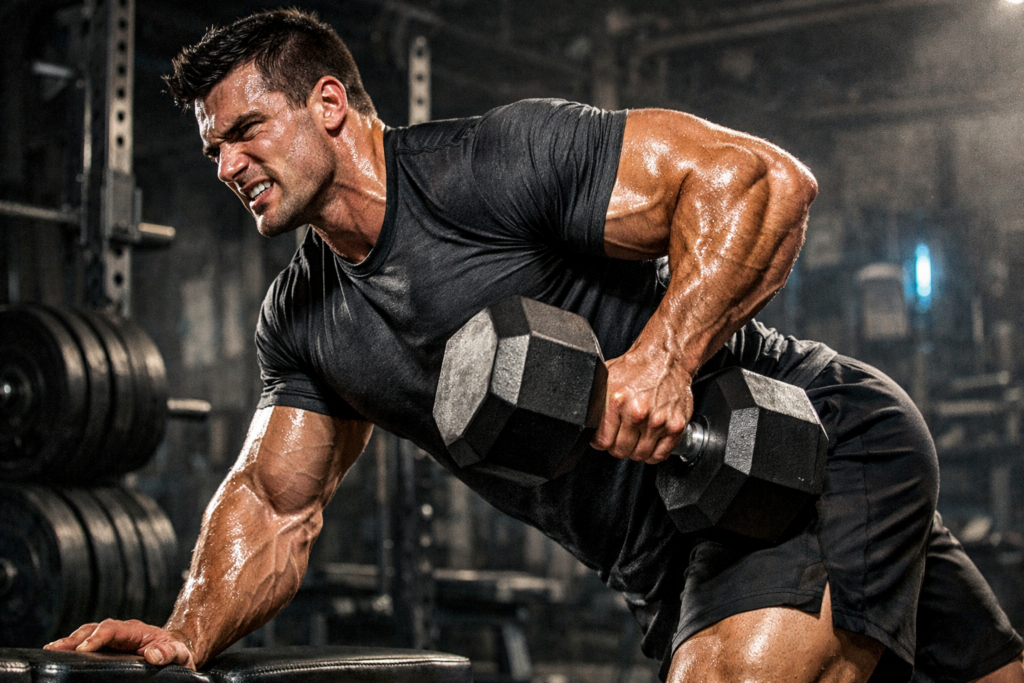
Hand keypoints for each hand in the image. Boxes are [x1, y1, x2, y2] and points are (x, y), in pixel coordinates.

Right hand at [44, 620, 196, 669]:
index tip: (85, 649)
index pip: (112, 628)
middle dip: (75, 637)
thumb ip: (169, 653)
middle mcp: (122, 631)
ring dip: (69, 641)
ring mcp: (113, 639)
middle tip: (56, 648)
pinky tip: (60, 654)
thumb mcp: (179, 654)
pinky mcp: (108, 648)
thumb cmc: (177, 653)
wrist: (176, 653)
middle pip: (94, 628)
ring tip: (51, 650)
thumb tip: (153, 655)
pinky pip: (88, 644)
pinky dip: (73, 647)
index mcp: (137, 630)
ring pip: (87, 634)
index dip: (97, 637)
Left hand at [590, 347, 693, 463]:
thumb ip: (595, 400)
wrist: (665, 358)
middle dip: (618, 447)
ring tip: (635, 439)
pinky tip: (649, 444)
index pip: (603, 441)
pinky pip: (660, 455)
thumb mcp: (606, 377)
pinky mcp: (675, 426)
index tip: (604, 440)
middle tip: (620, 437)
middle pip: (620, 450)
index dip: (601, 443)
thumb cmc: (636, 368)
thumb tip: (583, 418)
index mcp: (617, 401)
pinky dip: (653, 455)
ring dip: (635, 451)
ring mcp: (658, 421)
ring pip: (639, 455)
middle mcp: (638, 412)